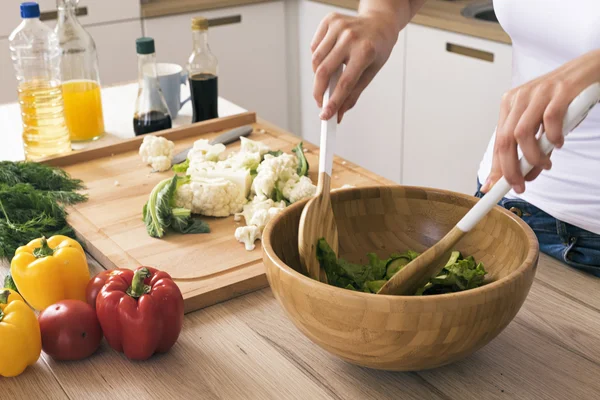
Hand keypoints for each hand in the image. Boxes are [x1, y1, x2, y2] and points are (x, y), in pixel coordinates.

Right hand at [311, 11, 400, 121]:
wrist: (380, 22)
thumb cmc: (377, 48)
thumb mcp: (371, 72)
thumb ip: (353, 94)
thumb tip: (338, 113)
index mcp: (366, 50)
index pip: (345, 83)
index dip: (333, 102)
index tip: (325, 115)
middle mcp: (350, 36)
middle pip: (324, 71)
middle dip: (319, 92)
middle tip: (320, 103)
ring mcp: (338, 26)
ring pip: (316, 60)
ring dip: (318, 76)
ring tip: (328, 79)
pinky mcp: (329, 21)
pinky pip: (315, 47)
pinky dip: (317, 59)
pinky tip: (329, 59)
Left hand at [481, 49, 599, 193]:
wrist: (589, 70)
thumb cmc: (565, 99)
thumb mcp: (541, 122)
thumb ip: (530, 144)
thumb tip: (521, 173)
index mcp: (510, 104)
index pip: (497, 141)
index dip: (496, 167)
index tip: (493, 187)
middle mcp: (519, 97)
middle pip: (504, 140)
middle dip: (510, 169)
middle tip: (520, 184)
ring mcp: (538, 93)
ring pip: (521, 134)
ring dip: (533, 157)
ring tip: (546, 164)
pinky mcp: (560, 91)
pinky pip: (549, 121)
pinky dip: (553, 138)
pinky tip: (559, 143)